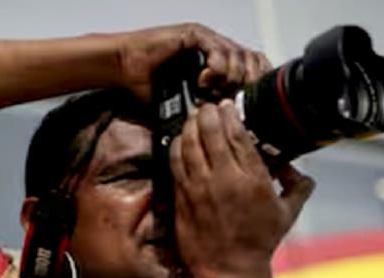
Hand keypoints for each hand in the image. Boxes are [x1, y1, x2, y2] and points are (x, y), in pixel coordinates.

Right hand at [115, 23, 271, 100]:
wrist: (126, 72)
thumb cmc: (149, 90)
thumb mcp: (186, 108)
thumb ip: (207, 114)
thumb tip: (228, 137)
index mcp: (219, 67)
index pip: (252, 68)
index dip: (257, 83)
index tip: (256, 105)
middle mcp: (216, 51)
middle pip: (250, 59)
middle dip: (248, 80)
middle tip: (236, 99)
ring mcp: (206, 42)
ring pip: (236, 53)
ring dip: (231, 75)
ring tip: (217, 90)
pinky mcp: (194, 35)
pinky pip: (216, 46)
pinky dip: (216, 64)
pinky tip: (206, 79)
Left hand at [169, 100, 313, 277]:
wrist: (230, 270)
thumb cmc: (258, 244)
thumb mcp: (287, 214)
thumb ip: (298, 188)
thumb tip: (300, 173)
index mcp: (252, 179)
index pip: (237, 135)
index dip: (229, 115)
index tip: (227, 105)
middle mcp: (224, 179)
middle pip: (210, 132)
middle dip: (207, 113)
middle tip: (207, 106)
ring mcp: (199, 187)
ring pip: (189, 144)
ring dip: (190, 126)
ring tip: (193, 117)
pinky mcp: (183, 197)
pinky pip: (175, 163)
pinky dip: (176, 146)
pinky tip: (179, 140)